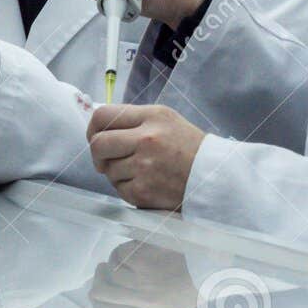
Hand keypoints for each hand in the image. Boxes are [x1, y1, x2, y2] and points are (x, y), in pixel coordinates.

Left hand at [86, 104, 204, 209]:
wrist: (215, 177)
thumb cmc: (189, 148)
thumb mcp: (166, 120)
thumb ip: (134, 120)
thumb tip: (100, 126)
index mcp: (152, 117)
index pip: (103, 116)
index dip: (93, 128)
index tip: (96, 136)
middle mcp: (147, 139)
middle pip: (98, 144)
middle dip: (98, 154)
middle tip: (106, 159)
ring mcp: (144, 167)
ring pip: (108, 169)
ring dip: (116, 172)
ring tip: (138, 171)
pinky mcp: (144, 191)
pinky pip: (118, 189)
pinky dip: (127, 188)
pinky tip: (145, 183)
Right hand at [89, 240, 197, 307]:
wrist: (211, 264)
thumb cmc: (188, 287)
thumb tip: (103, 302)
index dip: (94, 303)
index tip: (97, 292)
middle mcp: (148, 300)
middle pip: (100, 292)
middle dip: (98, 279)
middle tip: (104, 271)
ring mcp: (147, 277)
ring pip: (110, 269)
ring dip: (114, 262)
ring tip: (130, 259)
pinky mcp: (148, 255)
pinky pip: (121, 252)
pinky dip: (125, 250)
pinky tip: (139, 249)